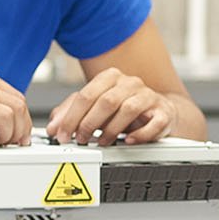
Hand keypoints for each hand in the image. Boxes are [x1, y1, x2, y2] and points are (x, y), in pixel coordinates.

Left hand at [47, 68, 176, 145]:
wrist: (158, 112)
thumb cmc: (123, 109)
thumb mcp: (95, 107)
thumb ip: (71, 112)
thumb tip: (54, 127)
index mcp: (111, 77)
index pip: (86, 94)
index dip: (71, 117)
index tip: (62, 134)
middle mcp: (130, 83)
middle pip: (106, 100)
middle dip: (89, 123)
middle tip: (80, 139)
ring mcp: (149, 96)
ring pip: (128, 109)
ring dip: (111, 129)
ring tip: (102, 142)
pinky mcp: (164, 112)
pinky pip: (153, 123)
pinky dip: (140, 135)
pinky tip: (128, 141)